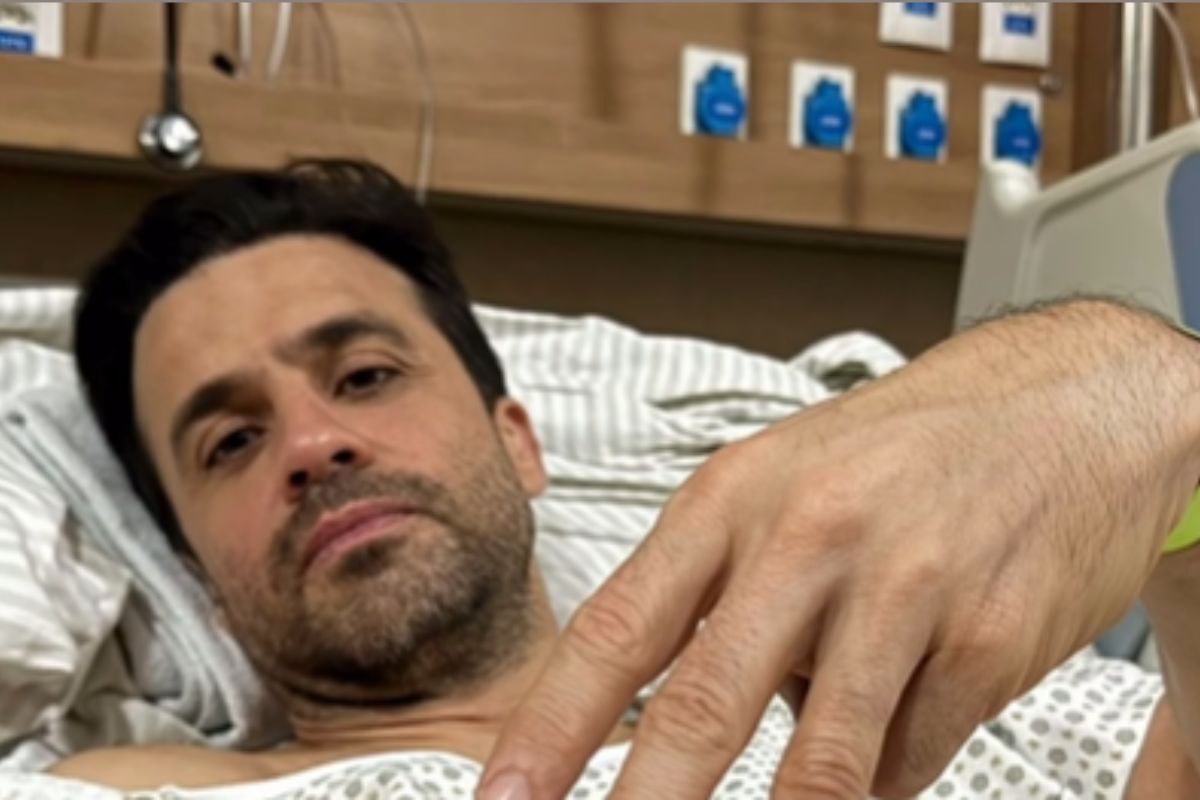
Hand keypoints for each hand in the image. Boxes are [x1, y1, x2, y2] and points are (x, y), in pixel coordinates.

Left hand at [479, 300, 1199, 798]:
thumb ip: (721, 595)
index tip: (506, 796)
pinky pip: (908, 758)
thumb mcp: (781, 485)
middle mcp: (807, 540)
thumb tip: (686, 728)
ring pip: (820, 765)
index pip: (617, 631)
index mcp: (732, 499)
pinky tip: (891, 724)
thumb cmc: (900, 453)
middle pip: (702, 707)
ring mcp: (900, 591)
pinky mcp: (985, 642)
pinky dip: (882, 774)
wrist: (1057, 410)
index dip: (550, 729)